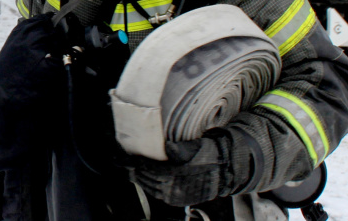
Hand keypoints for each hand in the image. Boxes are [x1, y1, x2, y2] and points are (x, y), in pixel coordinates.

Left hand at [127, 129, 253, 206]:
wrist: (226, 172)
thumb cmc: (211, 156)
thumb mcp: (197, 147)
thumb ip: (180, 148)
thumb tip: (167, 147)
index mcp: (177, 174)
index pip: (149, 168)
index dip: (134, 163)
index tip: (122, 159)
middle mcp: (174, 188)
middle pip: (147, 179)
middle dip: (134, 171)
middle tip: (123, 163)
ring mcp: (175, 196)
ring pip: (150, 188)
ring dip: (140, 179)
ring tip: (132, 171)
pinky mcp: (178, 200)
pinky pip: (158, 194)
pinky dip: (149, 186)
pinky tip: (146, 180)